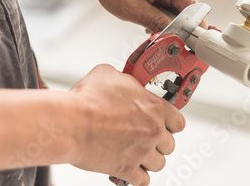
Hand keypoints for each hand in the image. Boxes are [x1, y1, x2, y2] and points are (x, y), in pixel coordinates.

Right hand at [68, 64, 185, 185]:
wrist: (71, 122)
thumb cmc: (88, 99)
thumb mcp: (109, 74)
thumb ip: (124, 80)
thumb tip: (122, 81)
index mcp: (154, 107)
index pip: (178, 122)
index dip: (170, 123)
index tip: (165, 124)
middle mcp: (153, 130)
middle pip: (169, 144)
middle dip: (158, 142)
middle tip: (147, 138)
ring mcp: (141, 151)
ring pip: (158, 164)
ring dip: (149, 160)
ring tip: (139, 154)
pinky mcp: (126, 169)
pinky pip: (142, 180)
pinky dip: (138, 177)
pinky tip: (133, 171)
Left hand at [78, 0, 197, 32]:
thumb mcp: (133, 8)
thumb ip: (156, 22)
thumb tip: (174, 36)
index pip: (192, 7)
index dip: (195, 27)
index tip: (193, 44)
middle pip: (186, 10)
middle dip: (178, 27)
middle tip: (168, 41)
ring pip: (176, 10)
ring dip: (167, 23)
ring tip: (149, 27)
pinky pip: (167, 7)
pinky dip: (160, 18)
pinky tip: (147, 22)